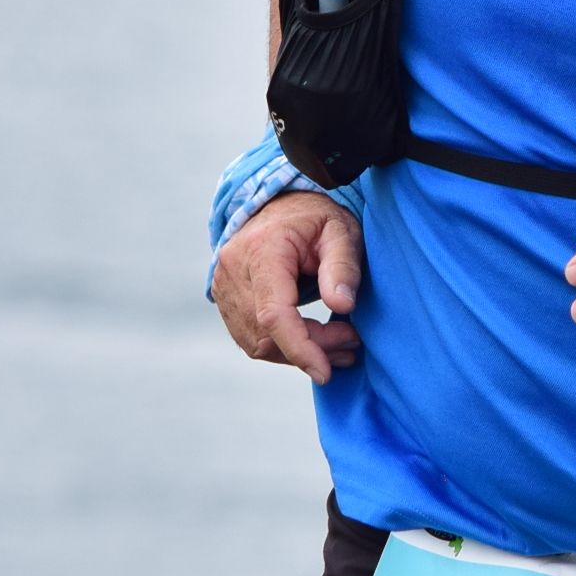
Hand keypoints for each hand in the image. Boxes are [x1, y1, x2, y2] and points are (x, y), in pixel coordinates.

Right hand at [213, 190, 365, 382]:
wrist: (281, 204)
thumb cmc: (316, 218)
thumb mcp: (341, 231)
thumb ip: (343, 266)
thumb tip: (342, 306)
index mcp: (261, 250)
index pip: (273, 314)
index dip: (299, 348)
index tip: (326, 371)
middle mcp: (233, 270)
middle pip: (267, 333)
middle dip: (312, 348)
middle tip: (352, 344)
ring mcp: (223, 286)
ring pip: (256, 343)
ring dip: (297, 353)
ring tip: (339, 346)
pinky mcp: (225, 299)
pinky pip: (250, 338)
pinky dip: (282, 346)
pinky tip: (314, 341)